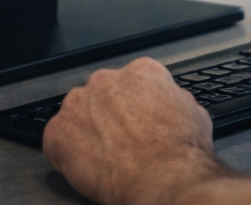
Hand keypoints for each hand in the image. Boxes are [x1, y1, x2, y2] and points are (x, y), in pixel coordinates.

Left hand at [42, 57, 221, 204]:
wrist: (163, 179)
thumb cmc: (180, 152)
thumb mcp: (194, 113)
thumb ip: (173, 100)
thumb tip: (169, 105)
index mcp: (141, 71)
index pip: (132, 82)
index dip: (136, 104)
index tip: (137, 119)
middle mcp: (106, 80)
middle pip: (102, 94)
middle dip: (108, 114)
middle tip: (121, 140)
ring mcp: (78, 104)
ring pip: (77, 114)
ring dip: (86, 130)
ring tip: (103, 156)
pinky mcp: (58, 133)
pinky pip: (57, 139)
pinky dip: (66, 153)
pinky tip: (85, 166)